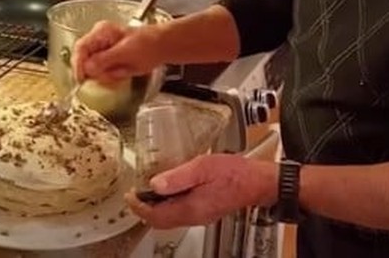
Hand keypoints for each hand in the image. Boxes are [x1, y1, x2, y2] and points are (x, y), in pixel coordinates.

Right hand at [72, 21, 162, 83]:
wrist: (163, 46)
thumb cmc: (149, 43)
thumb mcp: (127, 52)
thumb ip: (106, 60)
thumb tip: (88, 68)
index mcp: (101, 32)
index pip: (80, 48)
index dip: (78, 65)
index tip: (82, 79)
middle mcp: (98, 40)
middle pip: (84, 61)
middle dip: (97, 72)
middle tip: (112, 76)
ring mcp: (103, 51)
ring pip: (93, 70)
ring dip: (107, 75)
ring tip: (124, 71)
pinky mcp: (109, 61)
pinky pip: (103, 73)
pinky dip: (112, 77)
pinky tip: (124, 72)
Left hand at [124, 154, 277, 228]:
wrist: (258, 182)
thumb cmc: (235, 174)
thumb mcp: (203, 167)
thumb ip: (178, 176)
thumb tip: (155, 183)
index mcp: (190, 208)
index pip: (155, 215)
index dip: (138, 206)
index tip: (130, 195)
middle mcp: (194, 216)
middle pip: (160, 221)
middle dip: (144, 209)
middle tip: (135, 196)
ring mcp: (201, 216)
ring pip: (170, 219)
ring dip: (157, 208)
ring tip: (149, 193)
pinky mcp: (207, 211)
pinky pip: (181, 214)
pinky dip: (170, 206)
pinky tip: (172, 192)